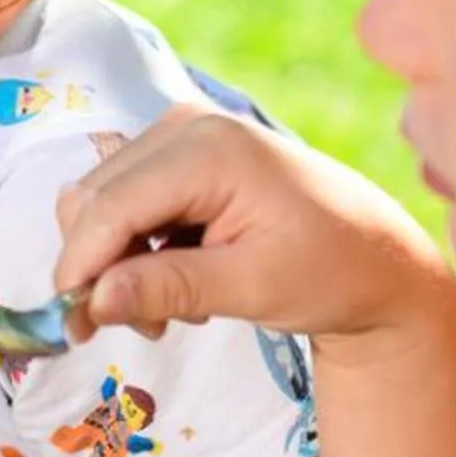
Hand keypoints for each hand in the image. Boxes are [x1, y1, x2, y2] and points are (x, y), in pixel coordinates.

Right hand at [55, 106, 446, 345]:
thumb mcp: (253, 287)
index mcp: (208, 149)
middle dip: (100, 270)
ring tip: (169, 314)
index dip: (79, 267)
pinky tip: (176, 285)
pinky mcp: (183, 158)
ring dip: (118, 265)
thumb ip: (169, 288)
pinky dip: (136, 252)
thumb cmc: (331, 272)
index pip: (108, 205)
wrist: (379, 260)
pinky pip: (126, 205)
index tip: (75, 326)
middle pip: (93, 200)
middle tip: (140, 329)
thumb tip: (93, 302)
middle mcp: (186, 127)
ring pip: (102, 204)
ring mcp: (183, 136)